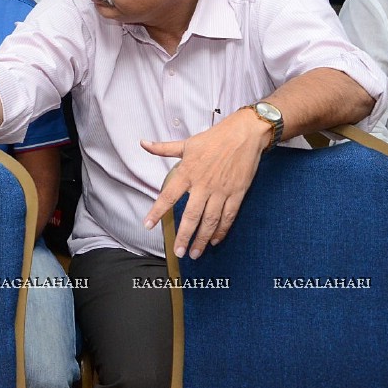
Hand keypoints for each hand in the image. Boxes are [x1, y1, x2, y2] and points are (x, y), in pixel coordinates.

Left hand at [140, 109, 269, 259]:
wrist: (244, 134)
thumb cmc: (214, 138)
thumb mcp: (186, 143)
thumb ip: (163, 148)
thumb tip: (143, 144)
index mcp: (187, 172)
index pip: (168, 196)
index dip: (157, 211)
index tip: (148, 225)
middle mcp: (203, 185)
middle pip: (191, 216)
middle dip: (184, 236)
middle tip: (178, 252)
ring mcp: (221, 191)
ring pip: (210, 221)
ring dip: (201, 239)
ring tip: (194, 253)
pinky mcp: (237, 194)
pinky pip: (228, 217)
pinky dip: (221, 231)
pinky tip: (214, 241)